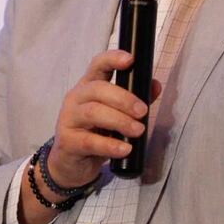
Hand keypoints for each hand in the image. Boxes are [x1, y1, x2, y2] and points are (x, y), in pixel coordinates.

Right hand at [48, 49, 161, 187]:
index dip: (112, 59)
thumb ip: (134, 100)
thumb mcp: (115, 114)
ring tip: (138, 131)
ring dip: (120, 120)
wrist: (70, 164)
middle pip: (97, 89)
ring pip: (93, 112)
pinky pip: (89, 141)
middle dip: (124, 99)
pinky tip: (125, 149)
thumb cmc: (95, 133)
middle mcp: (76, 98)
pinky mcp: (67, 141)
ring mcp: (68, 119)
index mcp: (88, 86)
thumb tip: (155, 85)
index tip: (130, 60)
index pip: (97, 65)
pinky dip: (110, 145)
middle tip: (143, 112)